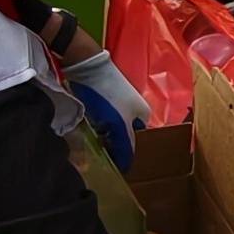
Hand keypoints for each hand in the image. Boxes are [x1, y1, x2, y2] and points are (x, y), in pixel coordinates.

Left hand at [63, 48, 143, 170]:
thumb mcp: (120, 124)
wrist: (89, 67)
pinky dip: (99, 124)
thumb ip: (125, 146)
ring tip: (96, 141)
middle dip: (116, 143)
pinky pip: (104, 118)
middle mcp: (136, 109)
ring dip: (106, 134)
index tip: (115, 162)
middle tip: (104, 151)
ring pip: (114, 126)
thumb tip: (127, 167)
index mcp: (145, 115)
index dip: (127, 152)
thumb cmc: (109, 96)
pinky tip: (91, 127)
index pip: (138, 142)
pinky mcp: (107, 97)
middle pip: (125, 134)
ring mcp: (121, 102)